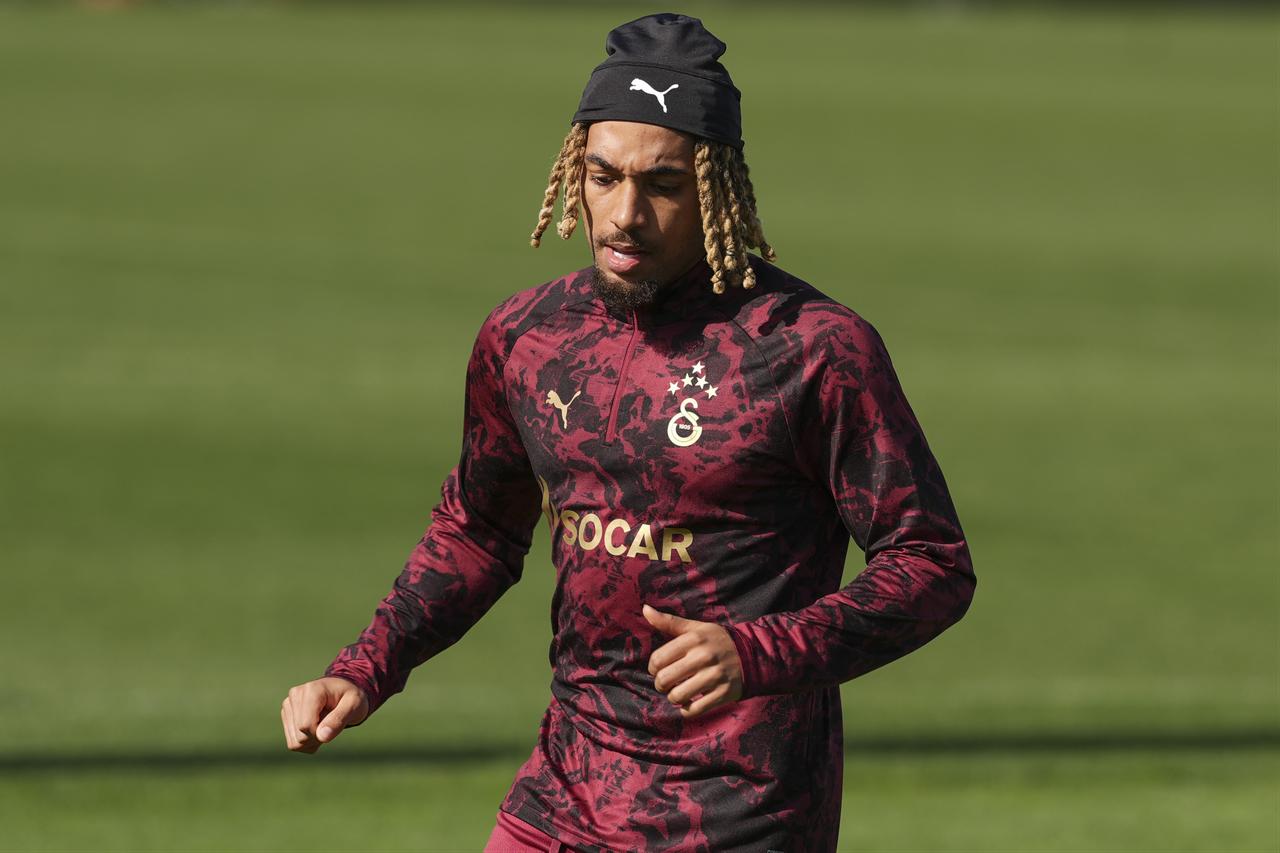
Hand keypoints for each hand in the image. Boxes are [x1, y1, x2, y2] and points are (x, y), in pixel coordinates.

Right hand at [280, 676, 368, 753]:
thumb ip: (339, 720)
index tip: (335, 723)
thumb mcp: (354, 706)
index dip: (321, 733)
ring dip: (313, 742)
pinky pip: (293, 743)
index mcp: (311, 690)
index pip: (306, 726)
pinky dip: (307, 743)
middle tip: (332, 724)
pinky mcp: (286, 714)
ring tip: (325, 725)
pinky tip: (317, 729)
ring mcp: (288, 705)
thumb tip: (322, 737)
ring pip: (295, 743)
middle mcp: (295, 695)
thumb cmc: (351, 698)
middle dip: (318, 738)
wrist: (343, 692)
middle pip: (300, 736)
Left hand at [644, 603, 743, 718]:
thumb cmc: (716, 641)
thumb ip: (669, 622)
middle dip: (661, 684)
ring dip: (674, 697)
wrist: (753, 655)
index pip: (657, 659)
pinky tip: (691, 701)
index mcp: (694, 639)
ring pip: (677, 696)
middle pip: (664, 680)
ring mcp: (714, 676)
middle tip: (667, 683)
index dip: (653, 667)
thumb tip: (645, 609)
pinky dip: (687, 709)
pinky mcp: (723, 694)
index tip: (660, 668)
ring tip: (679, 692)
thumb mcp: (696, 628)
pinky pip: (694, 710)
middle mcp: (703, 656)